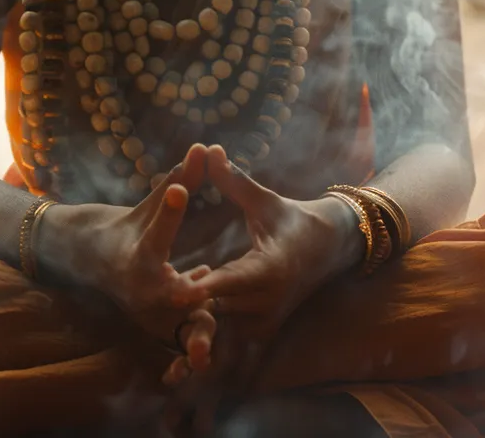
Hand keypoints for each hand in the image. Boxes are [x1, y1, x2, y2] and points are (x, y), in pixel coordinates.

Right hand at [34, 144, 215, 342]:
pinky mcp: (153, 323)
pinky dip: (196, 327)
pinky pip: (180, 330)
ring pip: (174, 319)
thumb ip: (178, 182)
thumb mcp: (147, 207)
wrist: (88, 260)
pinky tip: (215, 309)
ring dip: (198, 317)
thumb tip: (202, 147)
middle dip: (188, 289)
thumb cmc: (121, 228)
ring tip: (220, 299)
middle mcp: (138, 284)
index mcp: (136, 253)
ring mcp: (144, 309)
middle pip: (166, 290)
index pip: (156, 229)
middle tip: (208, 281)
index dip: (169, 208)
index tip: (182, 190)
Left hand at [181, 146, 365, 380]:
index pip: (229, 282)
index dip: (201, 287)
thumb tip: (210, 149)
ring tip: (164, 308)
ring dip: (196, 318)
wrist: (328, 247)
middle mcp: (270, 301)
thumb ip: (233, 180)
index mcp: (270, 269)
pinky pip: (229, 335)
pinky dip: (209, 328)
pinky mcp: (264, 329)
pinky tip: (187, 320)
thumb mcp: (263, 200)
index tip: (173, 291)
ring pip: (221, 326)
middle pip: (219, 310)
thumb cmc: (293, 218)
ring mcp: (268, 320)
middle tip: (156, 298)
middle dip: (189, 306)